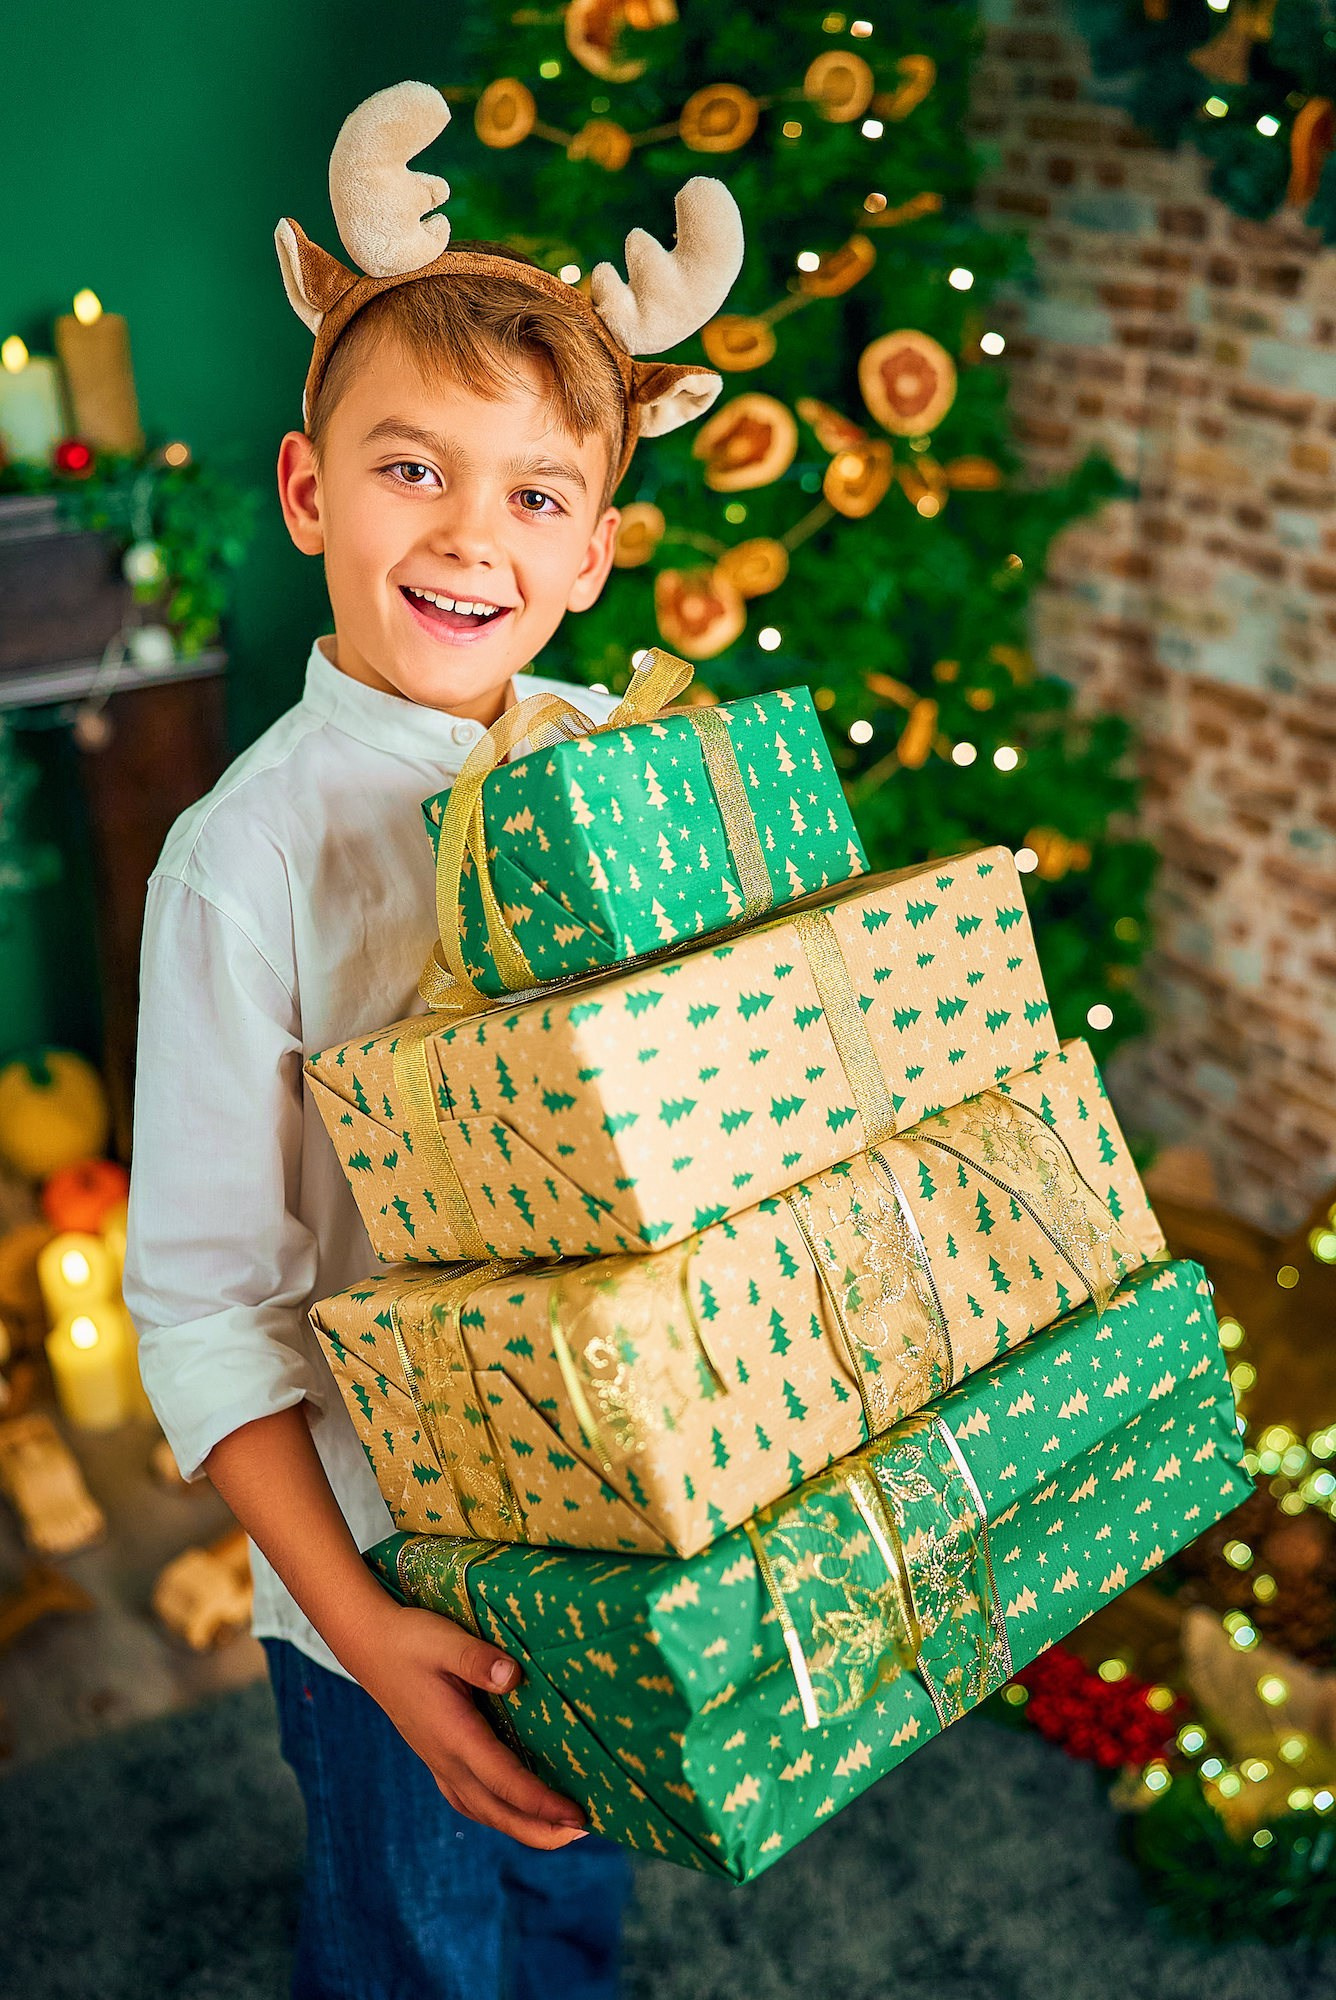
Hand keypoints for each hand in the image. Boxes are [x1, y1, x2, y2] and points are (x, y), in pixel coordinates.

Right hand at [343, 1594, 587, 1849]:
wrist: (369, 1644)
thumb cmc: (411, 1639)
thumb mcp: (445, 1639)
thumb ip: (477, 1659)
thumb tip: (513, 1676)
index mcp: (454, 1735)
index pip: (505, 1781)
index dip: (542, 1802)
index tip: (578, 1814)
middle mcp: (446, 1758)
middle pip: (496, 1810)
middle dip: (540, 1829)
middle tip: (583, 1830)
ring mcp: (438, 1761)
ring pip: (483, 1810)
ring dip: (521, 1827)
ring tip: (559, 1831)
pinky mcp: (436, 1756)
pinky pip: (469, 1799)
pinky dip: (496, 1814)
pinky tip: (513, 1811)